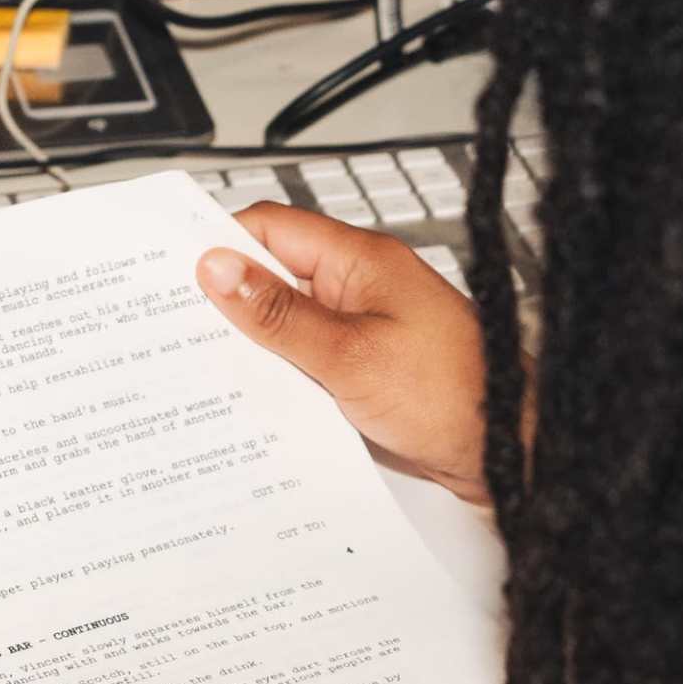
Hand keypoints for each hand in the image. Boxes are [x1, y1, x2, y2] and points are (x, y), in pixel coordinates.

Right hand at [199, 203, 487, 503]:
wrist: (513, 454)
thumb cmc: (456, 397)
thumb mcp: (351, 356)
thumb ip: (281, 315)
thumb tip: (218, 268)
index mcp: (360, 262)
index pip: (271, 229)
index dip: (219, 245)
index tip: (169, 273)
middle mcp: (361, 289)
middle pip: (275, 277)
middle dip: (227, 302)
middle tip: (171, 330)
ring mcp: (366, 330)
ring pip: (289, 325)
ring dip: (254, 346)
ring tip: (200, 371)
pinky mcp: (369, 371)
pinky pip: (311, 362)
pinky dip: (282, 377)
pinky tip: (255, 404)